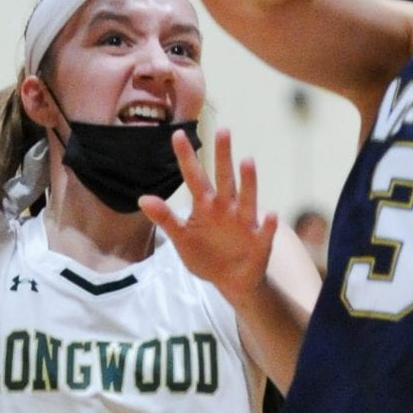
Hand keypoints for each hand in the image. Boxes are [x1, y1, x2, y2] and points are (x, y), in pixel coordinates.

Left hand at [139, 127, 275, 303]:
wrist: (230, 282)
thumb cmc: (206, 255)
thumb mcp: (181, 239)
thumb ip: (165, 219)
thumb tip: (142, 199)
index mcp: (206, 206)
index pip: (194, 177)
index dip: (186, 157)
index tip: (177, 134)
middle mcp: (227, 208)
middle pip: (224, 179)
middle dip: (223, 156)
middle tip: (222, 131)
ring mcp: (245, 223)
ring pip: (247, 198)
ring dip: (248, 181)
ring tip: (247, 161)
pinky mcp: (259, 242)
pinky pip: (265, 231)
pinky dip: (268, 224)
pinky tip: (270, 215)